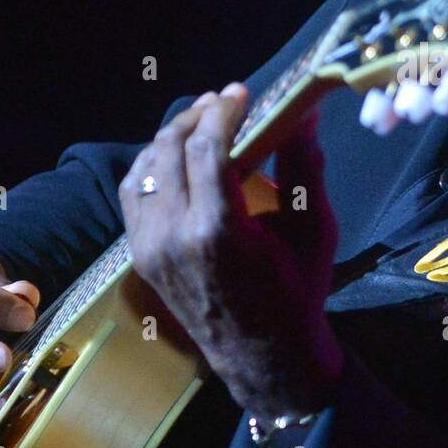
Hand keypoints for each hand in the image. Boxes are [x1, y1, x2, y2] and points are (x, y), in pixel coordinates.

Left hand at [120, 83, 344, 418]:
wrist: (262, 355)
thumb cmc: (297, 290)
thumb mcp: (314, 229)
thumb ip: (304, 168)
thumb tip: (303, 114)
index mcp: (220, 230)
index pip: (208, 148)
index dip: (222, 111)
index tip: (241, 92)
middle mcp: (175, 235)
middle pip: (170, 150)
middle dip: (196, 116)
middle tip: (223, 100)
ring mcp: (150, 247)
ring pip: (144, 168)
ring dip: (171, 137)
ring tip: (200, 122)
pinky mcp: (140, 255)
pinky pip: (133, 194)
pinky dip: (151, 165)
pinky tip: (175, 156)